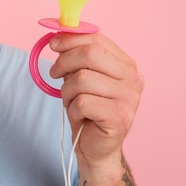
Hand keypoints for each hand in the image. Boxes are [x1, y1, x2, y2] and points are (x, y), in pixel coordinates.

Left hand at [49, 33, 143, 166]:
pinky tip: (80, 115)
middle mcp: (133, 79)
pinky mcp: (119, 116)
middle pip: (91, 54)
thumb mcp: (80, 77)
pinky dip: (73, 108)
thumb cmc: (87, 109)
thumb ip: (75, 57)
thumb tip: (57, 37)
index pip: (98, 40)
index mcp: (126, 65)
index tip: (53, 43)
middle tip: (54, 73)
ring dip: (67, 90)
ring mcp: (130, 98)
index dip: (72, 39)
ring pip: (82, 79)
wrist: (96, 147)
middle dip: (64, 61)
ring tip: (71, 100)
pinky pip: (83, 102)